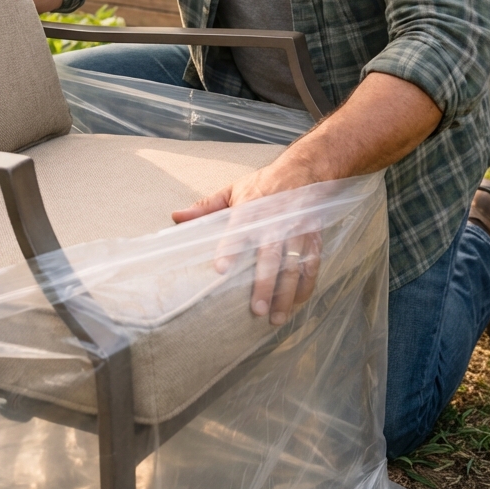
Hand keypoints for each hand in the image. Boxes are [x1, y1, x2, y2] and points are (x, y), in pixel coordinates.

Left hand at [170, 72, 442, 324]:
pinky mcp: (313, 238)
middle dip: (265, 284)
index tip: (221, 269)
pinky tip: (296, 305)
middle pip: (271, 256)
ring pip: (293, 266)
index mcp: (252, 208)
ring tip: (275, 317)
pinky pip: (311, 266)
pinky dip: (305, 287)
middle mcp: (275, 221)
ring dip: (285, 294)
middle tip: (256, 309)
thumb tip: (176, 217)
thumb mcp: (233, 189)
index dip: (230, 249)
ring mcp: (297, 231)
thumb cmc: (263, 184)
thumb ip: (205, 207)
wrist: (304, 171)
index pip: (239, 229)